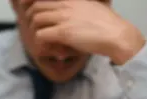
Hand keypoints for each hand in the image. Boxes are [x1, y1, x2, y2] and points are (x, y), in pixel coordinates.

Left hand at [23, 0, 145, 64]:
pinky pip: (40, 35)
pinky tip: (46, 47)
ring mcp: (63, 18)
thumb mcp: (90, 7)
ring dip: (35, 31)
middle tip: (34, 29)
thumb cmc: (107, 24)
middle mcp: (65, 4)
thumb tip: (68, 16)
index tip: (30, 11)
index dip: (33, 4)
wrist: (116, 34)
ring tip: (40, 40)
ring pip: (36, 20)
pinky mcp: (63, 32)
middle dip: (31, 19)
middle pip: (36, 7)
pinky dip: (40, 42)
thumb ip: (77, 7)